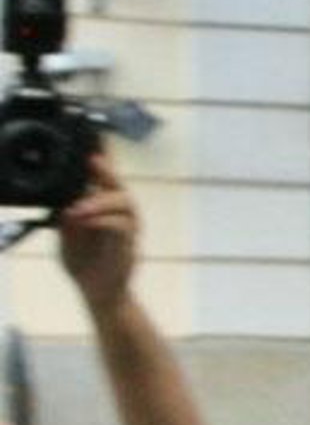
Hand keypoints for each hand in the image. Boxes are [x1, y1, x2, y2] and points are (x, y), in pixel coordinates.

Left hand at [56, 150, 138, 313]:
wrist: (97, 292)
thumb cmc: (83, 261)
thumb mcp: (66, 234)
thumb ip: (66, 216)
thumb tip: (65, 200)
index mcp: (102, 205)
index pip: (103, 175)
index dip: (102, 154)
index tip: (94, 133)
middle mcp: (119, 211)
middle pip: (118, 183)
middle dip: (107, 169)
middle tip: (92, 160)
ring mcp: (127, 226)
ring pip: (122, 202)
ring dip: (98, 202)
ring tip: (77, 209)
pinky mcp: (129, 243)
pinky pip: (120, 226)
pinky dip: (102, 221)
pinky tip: (86, 221)